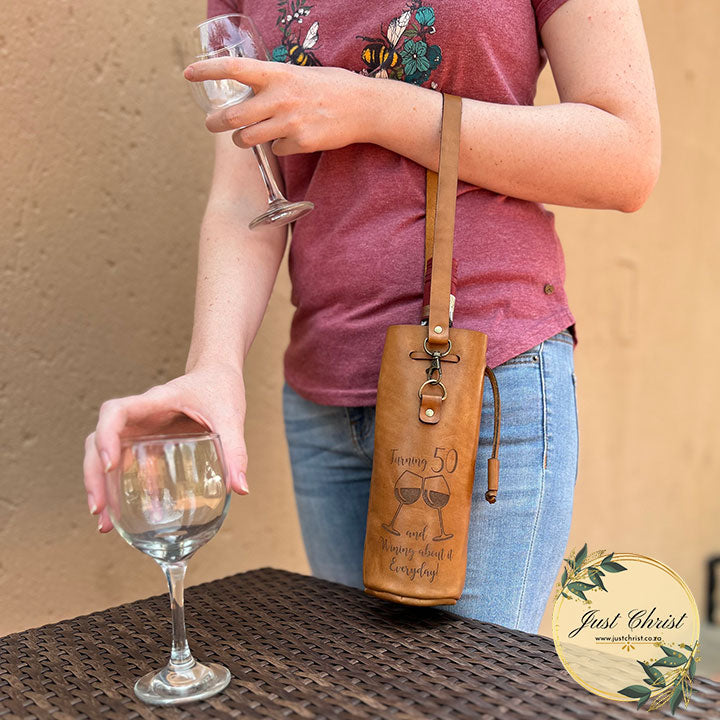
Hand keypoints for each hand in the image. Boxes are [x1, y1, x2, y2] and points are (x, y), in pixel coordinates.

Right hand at [83, 363, 248, 532]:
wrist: (217, 374)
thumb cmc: (219, 387)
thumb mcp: (229, 416)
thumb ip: (235, 450)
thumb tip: (240, 489)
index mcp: (155, 401)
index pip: (115, 411)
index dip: (106, 435)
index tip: (110, 465)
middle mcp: (140, 416)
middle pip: (98, 439)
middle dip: (94, 475)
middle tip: (100, 509)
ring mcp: (140, 429)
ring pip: (104, 453)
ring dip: (99, 485)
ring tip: (105, 522)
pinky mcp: (147, 442)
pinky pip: (125, 463)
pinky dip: (120, 487)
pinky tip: (124, 515)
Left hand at [184, 57, 367, 155]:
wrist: (364, 107)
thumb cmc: (334, 87)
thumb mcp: (300, 74)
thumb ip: (275, 82)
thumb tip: (251, 89)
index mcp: (278, 74)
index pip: (234, 70)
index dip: (208, 71)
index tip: (188, 74)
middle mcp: (280, 98)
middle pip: (232, 118)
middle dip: (216, 123)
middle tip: (211, 124)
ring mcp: (289, 123)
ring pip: (248, 140)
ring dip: (242, 141)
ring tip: (247, 137)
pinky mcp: (300, 144)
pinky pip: (276, 150)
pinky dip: (277, 148)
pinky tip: (290, 140)